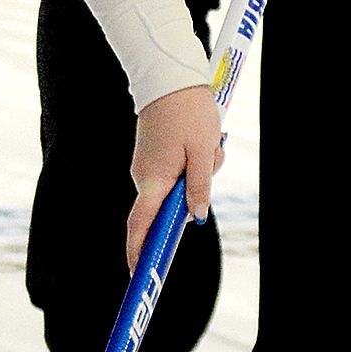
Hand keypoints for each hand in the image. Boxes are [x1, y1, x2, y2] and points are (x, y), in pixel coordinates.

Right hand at [126, 85, 223, 272]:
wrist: (169, 75)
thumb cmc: (188, 113)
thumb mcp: (203, 153)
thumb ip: (198, 188)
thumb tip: (195, 218)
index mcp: (153, 180)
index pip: (140, 227)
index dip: (138, 253)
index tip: (140, 276)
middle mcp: (144, 177)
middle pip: (168, 208)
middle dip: (194, 197)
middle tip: (211, 161)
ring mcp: (147, 166)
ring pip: (178, 188)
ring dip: (199, 175)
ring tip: (210, 143)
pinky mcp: (154, 156)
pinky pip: (177, 172)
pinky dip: (195, 164)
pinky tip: (205, 140)